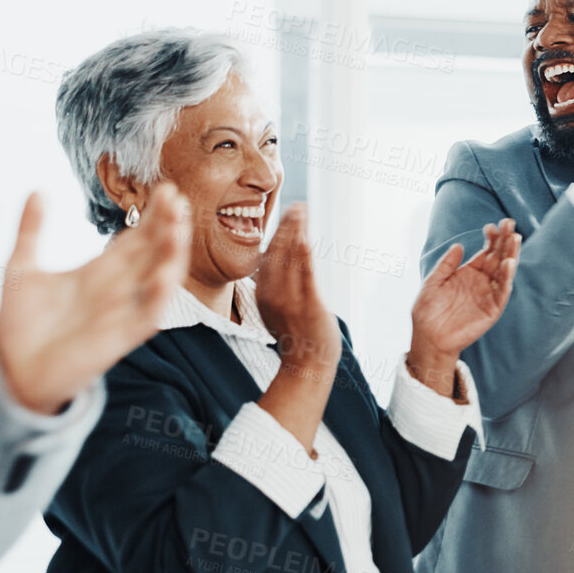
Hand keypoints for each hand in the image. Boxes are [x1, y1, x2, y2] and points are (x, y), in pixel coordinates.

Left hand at [0, 182, 191, 414]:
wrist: (11, 371)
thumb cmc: (20, 324)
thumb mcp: (21, 268)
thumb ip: (32, 230)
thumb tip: (38, 190)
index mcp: (99, 273)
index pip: (135, 240)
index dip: (152, 217)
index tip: (165, 190)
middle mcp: (117, 290)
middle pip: (152, 253)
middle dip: (167, 227)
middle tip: (177, 198)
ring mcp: (122, 312)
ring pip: (158, 280)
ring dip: (172, 255)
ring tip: (178, 228)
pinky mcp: (120, 337)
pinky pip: (148, 315)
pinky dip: (160, 295)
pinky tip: (167, 273)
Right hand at [254, 204, 340, 374]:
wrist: (308, 366)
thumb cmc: (297, 337)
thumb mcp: (276, 309)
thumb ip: (273, 288)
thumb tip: (272, 266)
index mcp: (264, 295)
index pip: (268, 258)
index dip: (275, 235)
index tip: (284, 215)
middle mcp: (273, 295)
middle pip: (276, 254)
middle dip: (285, 227)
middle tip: (295, 206)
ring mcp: (290, 301)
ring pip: (289, 260)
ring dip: (295, 232)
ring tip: (301, 211)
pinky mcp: (309, 306)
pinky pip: (305, 276)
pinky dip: (304, 256)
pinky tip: (305, 238)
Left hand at [408, 219, 520, 396]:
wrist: (428, 337)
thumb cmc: (428, 311)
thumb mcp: (433, 282)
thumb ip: (446, 265)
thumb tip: (458, 246)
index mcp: (470, 273)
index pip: (486, 251)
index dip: (491, 238)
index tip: (491, 226)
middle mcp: (482, 282)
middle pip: (498, 257)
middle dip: (505, 240)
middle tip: (510, 223)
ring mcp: (489, 294)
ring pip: (504, 271)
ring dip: (511, 255)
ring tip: (515, 238)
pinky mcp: (493, 309)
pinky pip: (503, 291)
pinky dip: (507, 278)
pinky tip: (508, 263)